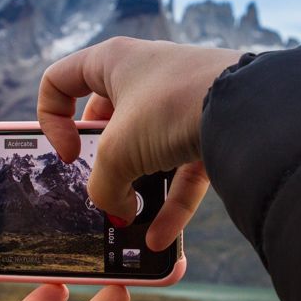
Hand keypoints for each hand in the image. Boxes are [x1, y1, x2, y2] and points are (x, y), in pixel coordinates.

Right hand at [38, 38, 242, 249]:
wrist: (247, 106)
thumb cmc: (170, 107)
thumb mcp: (118, 153)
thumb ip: (103, 186)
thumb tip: (117, 210)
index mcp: (114, 61)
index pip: (61, 79)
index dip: (52, 120)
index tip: (70, 154)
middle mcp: (147, 74)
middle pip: (107, 119)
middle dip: (102, 161)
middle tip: (102, 186)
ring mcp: (180, 102)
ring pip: (148, 149)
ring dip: (138, 190)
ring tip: (130, 223)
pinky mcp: (210, 129)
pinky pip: (182, 171)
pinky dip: (171, 204)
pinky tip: (159, 239)